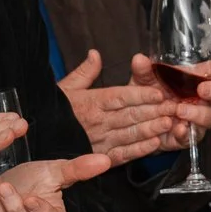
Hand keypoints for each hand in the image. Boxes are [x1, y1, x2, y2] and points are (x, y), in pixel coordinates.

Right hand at [56, 50, 177, 165]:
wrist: (37, 137)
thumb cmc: (52, 111)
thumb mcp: (65, 88)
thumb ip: (84, 72)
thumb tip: (95, 54)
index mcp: (90, 102)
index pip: (120, 97)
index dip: (140, 95)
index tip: (158, 92)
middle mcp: (97, 121)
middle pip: (129, 115)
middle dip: (153, 111)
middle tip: (173, 107)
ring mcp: (99, 141)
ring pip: (129, 134)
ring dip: (150, 129)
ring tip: (168, 123)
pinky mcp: (99, 157)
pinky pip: (122, 154)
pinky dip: (138, 150)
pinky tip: (154, 144)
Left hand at [129, 53, 210, 145]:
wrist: (136, 121)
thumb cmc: (147, 94)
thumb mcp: (143, 79)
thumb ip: (143, 69)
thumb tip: (139, 59)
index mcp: (197, 79)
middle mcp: (202, 98)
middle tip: (203, 90)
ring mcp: (197, 118)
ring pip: (210, 116)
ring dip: (198, 113)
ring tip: (180, 110)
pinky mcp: (188, 136)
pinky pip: (193, 136)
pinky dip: (186, 133)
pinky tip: (178, 129)